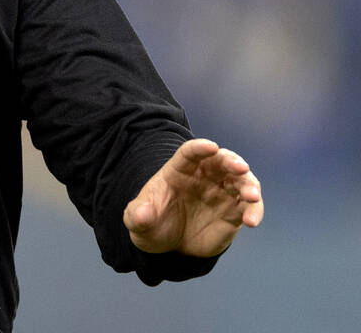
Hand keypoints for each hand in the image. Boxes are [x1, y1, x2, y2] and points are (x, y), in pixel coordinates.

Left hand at [123, 138, 263, 257]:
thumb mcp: (138, 220)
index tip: (211, 146)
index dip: (200, 148)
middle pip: (221, 161)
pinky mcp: (233, 212)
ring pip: (241, 181)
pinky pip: (248, 207)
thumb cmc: (152, 223)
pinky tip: (252, 221)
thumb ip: (138, 215)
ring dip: (249, 185)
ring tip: (252, 196)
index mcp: (178, 171)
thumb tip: (142, 213)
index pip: (190, 153)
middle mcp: (204, 177)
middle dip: (232, 161)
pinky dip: (253, 210)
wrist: (168, 244)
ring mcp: (221, 192)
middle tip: (241, 168)